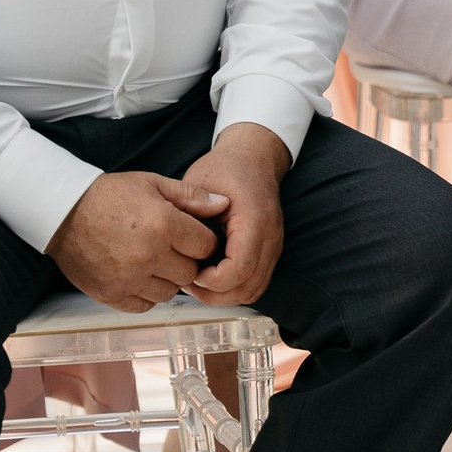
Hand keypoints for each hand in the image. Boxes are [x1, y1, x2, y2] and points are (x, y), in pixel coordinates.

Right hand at [45, 171, 227, 312]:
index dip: (203, 240)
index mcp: (163, 225)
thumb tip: (224, 204)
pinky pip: (145, 304)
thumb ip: (192, 196)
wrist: (63, 212)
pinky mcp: (111, 295)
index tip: (193, 236)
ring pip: (170, 292)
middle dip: (187, 261)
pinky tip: (138, 273)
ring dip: (167, 278)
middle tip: (172, 248)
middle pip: (190, 273)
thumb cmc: (110, 195)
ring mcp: (129, 279)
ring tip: (153, 259)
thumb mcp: (154, 184)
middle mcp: (148, 256)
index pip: (206, 246)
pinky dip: (146, 292)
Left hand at [178, 123, 290, 306]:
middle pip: (247, 287)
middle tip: (187, 282)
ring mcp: (273, 245)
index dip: (211, 280)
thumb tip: (178, 249)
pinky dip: (234, 289)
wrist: (253, 156)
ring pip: (253, 290)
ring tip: (197, 282)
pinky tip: (211, 278)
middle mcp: (270, 236)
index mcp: (253, 219)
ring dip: (224, 295)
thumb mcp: (199, 185)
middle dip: (214, 294)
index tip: (190, 272)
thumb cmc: (226, 167)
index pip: (238, 269)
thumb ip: (189, 215)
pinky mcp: (269, 251)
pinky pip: (256, 282)